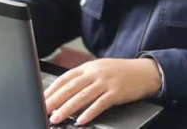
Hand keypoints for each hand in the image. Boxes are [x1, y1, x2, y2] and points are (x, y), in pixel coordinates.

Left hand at [44, 58, 161, 124]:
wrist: (145, 72)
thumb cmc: (121, 73)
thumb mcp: (100, 70)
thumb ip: (84, 78)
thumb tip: (64, 93)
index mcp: (89, 67)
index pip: (66, 78)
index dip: (52, 89)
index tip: (41, 99)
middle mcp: (96, 73)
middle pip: (71, 87)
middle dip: (55, 100)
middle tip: (43, 110)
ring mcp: (106, 82)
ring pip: (83, 96)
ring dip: (67, 108)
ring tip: (56, 118)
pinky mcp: (116, 92)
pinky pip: (100, 104)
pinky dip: (89, 112)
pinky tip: (81, 120)